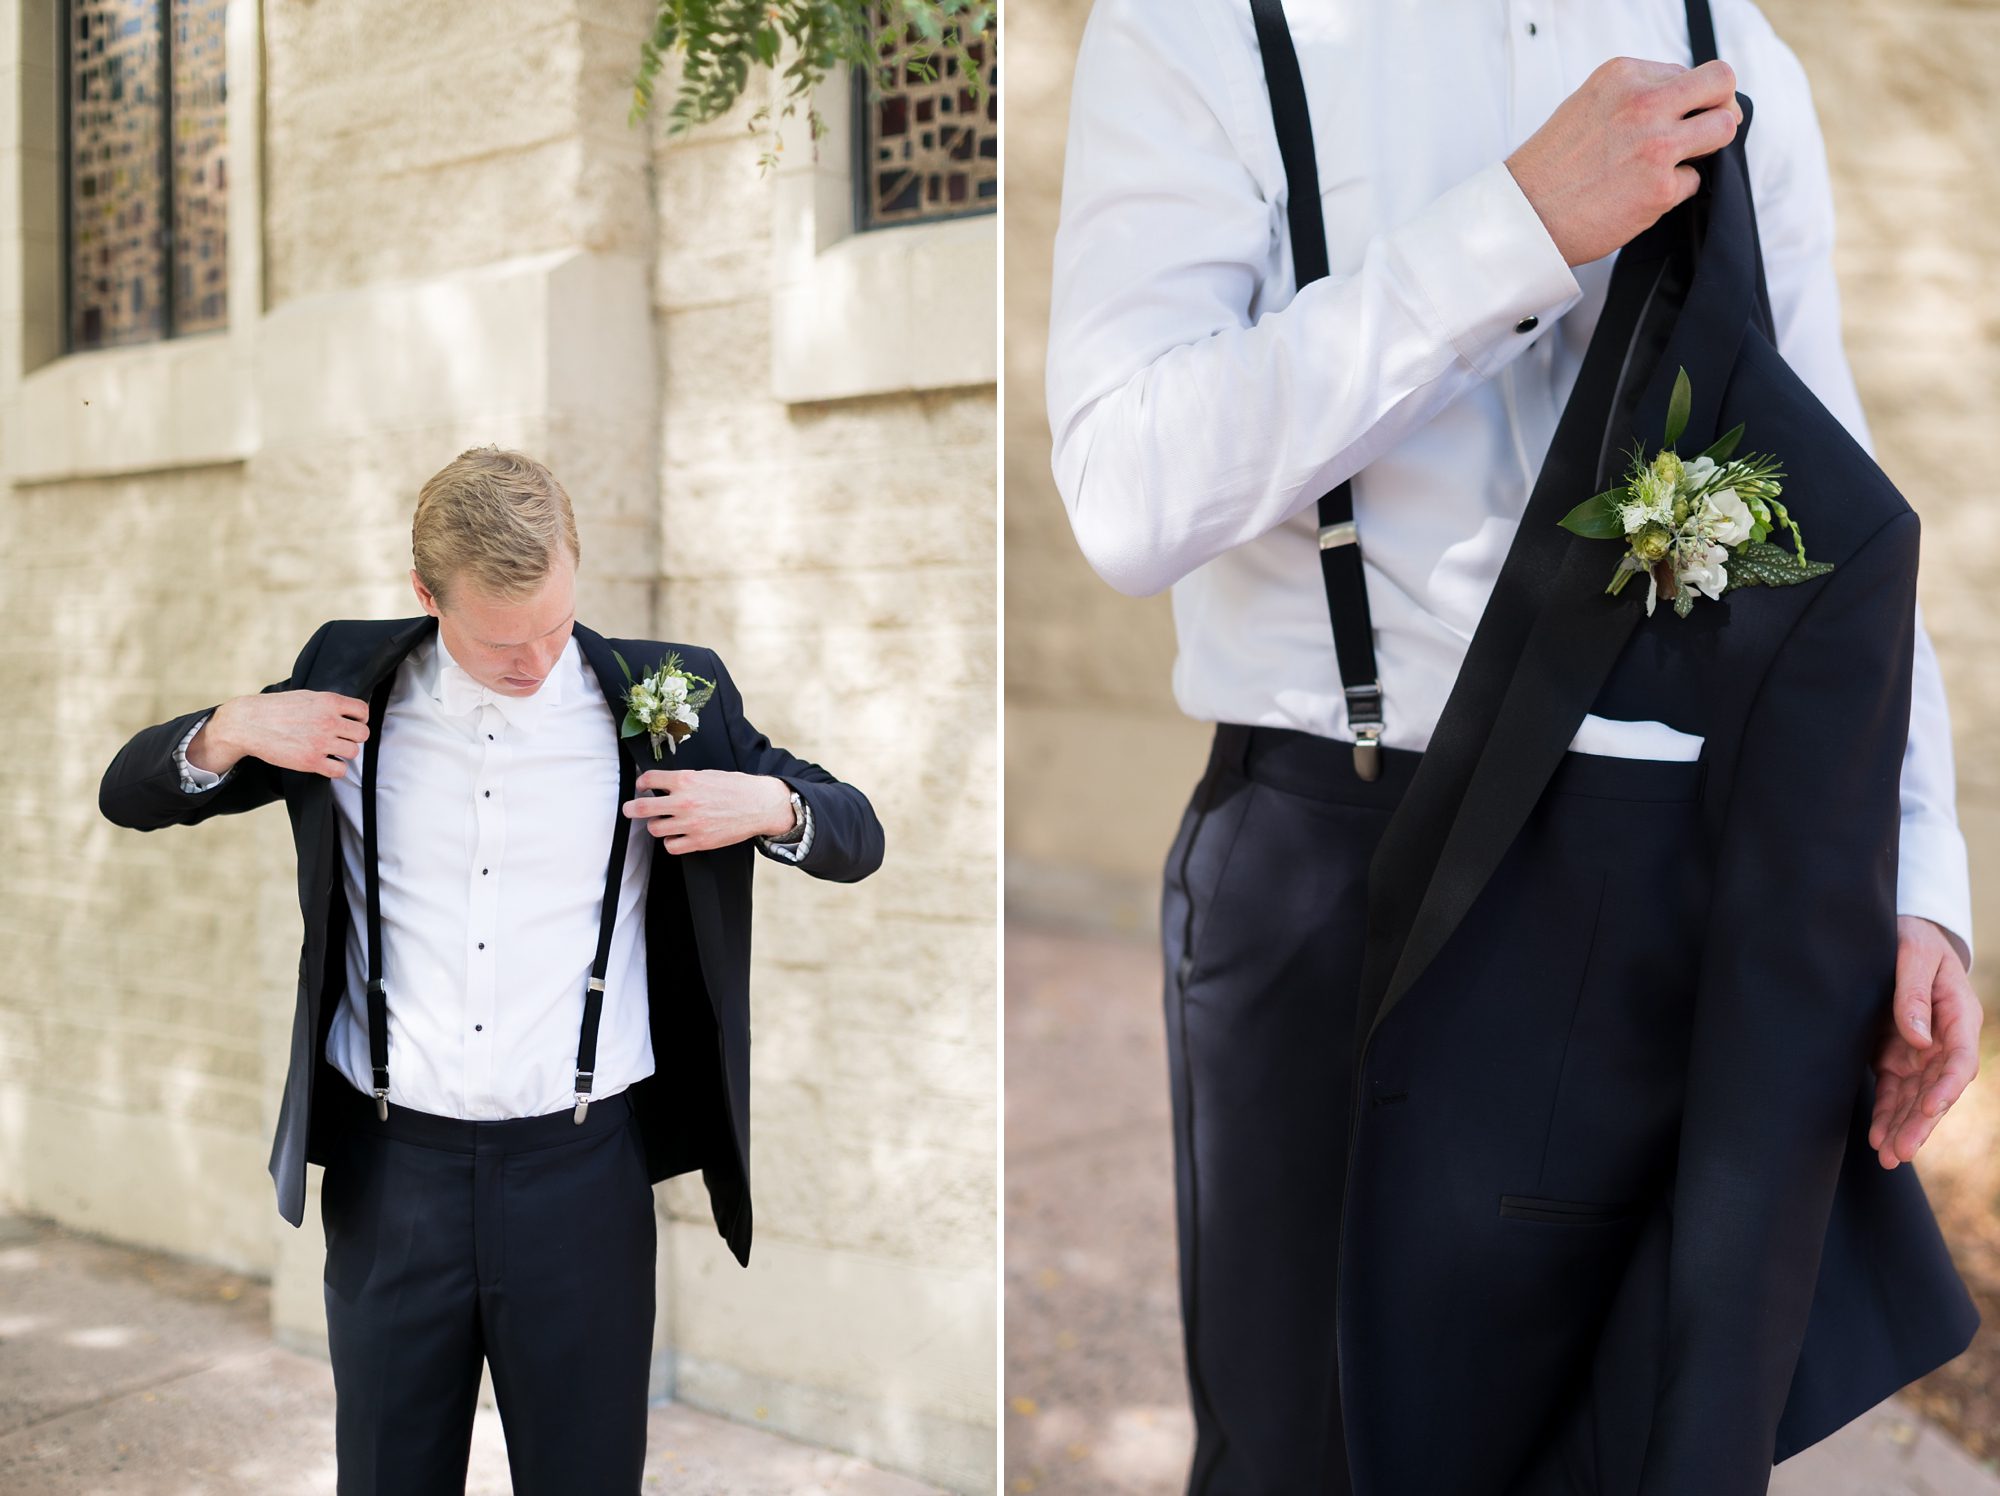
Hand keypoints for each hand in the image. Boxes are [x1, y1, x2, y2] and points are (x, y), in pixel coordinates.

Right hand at [193, 691, 370, 778]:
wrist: (248, 723)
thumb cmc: (276, 708)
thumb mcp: (306, 696)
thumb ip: (329, 703)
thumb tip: (348, 711)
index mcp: (329, 702)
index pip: (363, 711)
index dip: (360, 719)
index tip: (351, 723)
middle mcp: (328, 721)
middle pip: (363, 734)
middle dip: (354, 737)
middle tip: (341, 738)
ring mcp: (321, 742)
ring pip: (354, 752)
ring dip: (344, 752)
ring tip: (331, 749)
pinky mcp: (311, 761)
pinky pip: (339, 770)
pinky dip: (336, 769)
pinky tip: (326, 762)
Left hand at [623, 769, 794, 853]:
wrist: (760, 804)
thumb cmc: (735, 787)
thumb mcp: (707, 775)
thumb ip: (683, 781)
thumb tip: (663, 786)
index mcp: (685, 781)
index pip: (648, 779)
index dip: (641, 783)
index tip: (641, 786)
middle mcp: (684, 802)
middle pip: (641, 807)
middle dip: (631, 808)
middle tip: (629, 809)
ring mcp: (690, 824)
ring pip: (655, 828)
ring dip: (656, 825)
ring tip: (664, 822)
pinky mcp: (699, 841)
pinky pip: (671, 846)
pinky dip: (671, 842)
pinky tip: (676, 836)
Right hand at [1505, 56, 1742, 266]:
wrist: (1523, 215)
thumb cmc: (1548, 167)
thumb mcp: (1587, 105)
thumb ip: (1632, 95)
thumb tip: (1678, 100)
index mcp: (1622, 76)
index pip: (1685, 71)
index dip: (1685, 98)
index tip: (1672, 118)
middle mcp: (1643, 103)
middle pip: (1721, 82)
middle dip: (1722, 104)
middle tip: (1707, 126)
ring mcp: (1656, 144)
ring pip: (1724, 127)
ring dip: (1709, 145)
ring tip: (1677, 162)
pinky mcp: (1661, 187)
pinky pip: (1694, 180)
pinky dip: (1673, 189)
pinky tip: (1640, 195)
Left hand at [1868, 915, 1982, 1168]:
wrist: (1901, 936)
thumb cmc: (1913, 938)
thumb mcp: (1914, 953)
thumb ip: (1913, 992)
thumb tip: (1918, 1039)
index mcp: (1960, 1017)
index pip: (1959, 1061)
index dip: (1946, 1087)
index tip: (1931, 1107)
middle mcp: (1944, 1042)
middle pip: (1936, 1090)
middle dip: (1920, 1123)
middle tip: (1901, 1151)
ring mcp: (1920, 1053)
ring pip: (1915, 1099)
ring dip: (1902, 1128)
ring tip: (1887, 1156)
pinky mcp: (1895, 1056)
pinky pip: (1893, 1091)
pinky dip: (1887, 1114)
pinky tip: (1878, 1138)